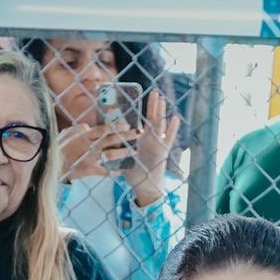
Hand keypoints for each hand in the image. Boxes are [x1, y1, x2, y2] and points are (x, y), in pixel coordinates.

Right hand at [56, 122, 136, 181]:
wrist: (51, 166)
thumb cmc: (57, 149)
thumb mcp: (65, 134)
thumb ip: (77, 130)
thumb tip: (87, 127)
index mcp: (83, 135)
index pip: (102, 129)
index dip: (115, 127)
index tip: (126, 125)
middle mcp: (89, 146)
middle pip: (111, 139)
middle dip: (125, 136)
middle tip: (138, 133)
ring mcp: (91, 158)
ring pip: (111, 154)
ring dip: (124, 152)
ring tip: (134, 151)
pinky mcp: (90, 170)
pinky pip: (105, 171)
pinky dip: (114, 171)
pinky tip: (122, 171)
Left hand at [122, 89, 180, 206]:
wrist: (145, 187)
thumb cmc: (135, 173)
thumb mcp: (123, 157)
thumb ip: (117, 147)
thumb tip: (103, 139)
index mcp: (142, 139)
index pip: (142, 120)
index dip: (142, 109)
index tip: (141, 97)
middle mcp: (151, 139)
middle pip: (152, 118)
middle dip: (153, 105)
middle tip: (154, 91)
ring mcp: (158, 144)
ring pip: (160, 125)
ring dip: (160, 112)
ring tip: (161, 99)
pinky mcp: (163, 151)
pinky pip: (168, 139)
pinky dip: (172, 129)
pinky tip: (175, 118)